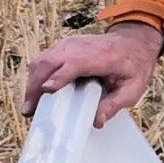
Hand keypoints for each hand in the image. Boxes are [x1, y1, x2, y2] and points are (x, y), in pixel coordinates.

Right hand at [19, 21, 163, 127]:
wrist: (133, 41)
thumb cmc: (133, 65)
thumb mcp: (133, 88)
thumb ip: (115, 104)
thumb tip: (97, 121)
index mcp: (100, 56)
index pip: (74, 64)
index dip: (59, 77)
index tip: (46, 91)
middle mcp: (80, 47)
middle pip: (49, 62)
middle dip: (35, 86)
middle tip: (29, 111)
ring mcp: (69, 45)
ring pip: (42, 60)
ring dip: (32, 82)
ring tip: (30, 106)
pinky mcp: (62, 47)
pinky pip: (43, 60)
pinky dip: (36, 76)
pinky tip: (36, 94)